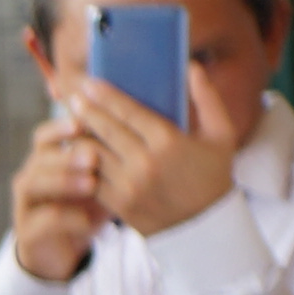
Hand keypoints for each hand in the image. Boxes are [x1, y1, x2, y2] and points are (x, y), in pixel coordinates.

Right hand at [8, 119, 106, 283]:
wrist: (64, 250)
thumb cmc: (86, 208)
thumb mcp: (99, 182)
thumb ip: (107, 160)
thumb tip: (135, 132)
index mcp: (45, 160)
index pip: (46, 135)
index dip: (61, 128)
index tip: (83, 124)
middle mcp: (30, 177)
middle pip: (39, 157)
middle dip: (66, 155)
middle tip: (92, 157)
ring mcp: (25, 204)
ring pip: (34, 184)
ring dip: (63, 182)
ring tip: (91, 185)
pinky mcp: (27, 231)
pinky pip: (43, 220)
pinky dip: (67, 219)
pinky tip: (88, 221)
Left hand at [60, 77, 237, 235]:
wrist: (205, 227)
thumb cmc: (213, 176)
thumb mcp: (221, 135)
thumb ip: (208, 98)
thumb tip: (191, 67)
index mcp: (169, 142)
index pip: (129, 112)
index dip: (106, 96)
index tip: (90, 83)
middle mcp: (145, 163)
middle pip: (105, 129)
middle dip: (86, 111)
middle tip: (74, 97)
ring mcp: (129, 186)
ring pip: (93, 153)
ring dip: (79, 136)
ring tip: (72, 123)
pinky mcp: (118, 204)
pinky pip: (91, 178)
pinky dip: (81, 163)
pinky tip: (76, 151)